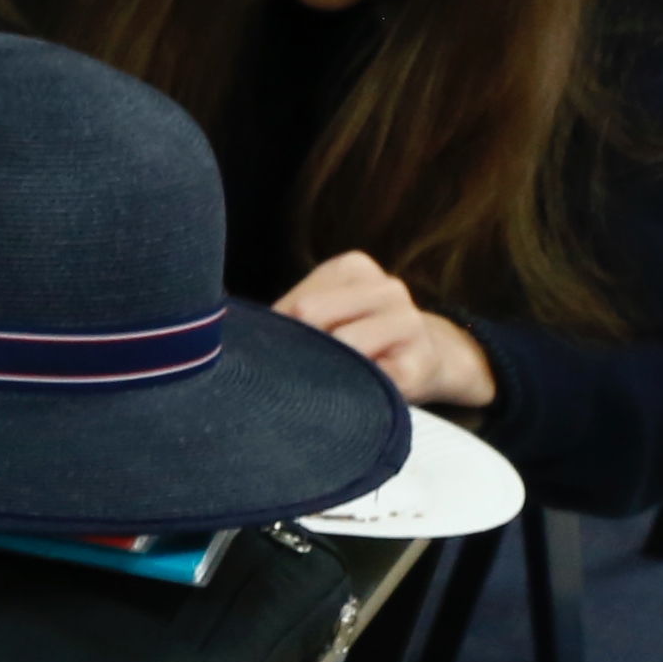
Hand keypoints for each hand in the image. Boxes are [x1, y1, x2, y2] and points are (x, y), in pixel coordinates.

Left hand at [278, 252, 495, 409]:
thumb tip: (237, 333)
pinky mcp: (418, 365)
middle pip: (311, 314)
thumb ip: (287, 315)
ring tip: (334, 377)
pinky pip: (369, 382)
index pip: (295, 303)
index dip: (280, 333)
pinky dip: (354, 393)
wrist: (424, 360)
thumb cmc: (354, 337)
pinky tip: (360, 391)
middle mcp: (387, 288)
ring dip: (327, 370)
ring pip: (342, 345)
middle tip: (305, 368)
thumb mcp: (323, 311)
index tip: (290, 349)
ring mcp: (408, 324)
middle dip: (300, 347)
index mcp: (354, 268)